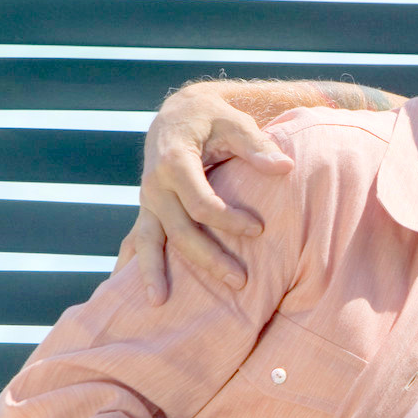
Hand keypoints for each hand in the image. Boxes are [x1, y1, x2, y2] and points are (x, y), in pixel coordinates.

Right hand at [113, 83, 292, 303]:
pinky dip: (134, 265)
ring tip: (159, 302)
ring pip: (149, 241)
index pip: (200, 201)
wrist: (179, 114)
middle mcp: (155, 185)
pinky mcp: (148, 211)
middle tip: (240, 281)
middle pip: (179, 230)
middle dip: (208, 257)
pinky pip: (136, 241)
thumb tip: (285, 168)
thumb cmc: (214, 119)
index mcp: (174, 161)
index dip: (228, 219)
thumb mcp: (236, 123)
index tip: (259, 230)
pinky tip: (133, 292)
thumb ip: (257, 147)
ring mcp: (147, 201)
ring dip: (156, 272)